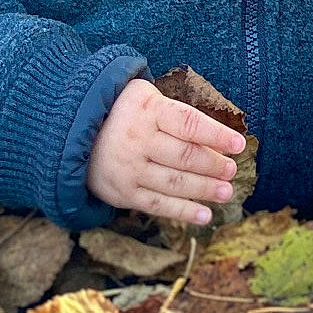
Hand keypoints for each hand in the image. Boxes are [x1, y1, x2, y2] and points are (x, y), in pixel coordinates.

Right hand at [86, 76, 246, 224]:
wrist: (73, 132)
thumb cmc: (124, 112)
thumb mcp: (145, 97)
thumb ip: (176, 113)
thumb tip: (218, 135)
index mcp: (148, 111)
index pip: (189, 124)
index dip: (217, 135)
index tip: (239, 144)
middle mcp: (138, 140)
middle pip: (184, 156)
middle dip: (213, 165)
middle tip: (232, 170)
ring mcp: (129, 169)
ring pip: (175, 183)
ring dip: (205, 189)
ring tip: (227, 192)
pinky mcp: (123, 193)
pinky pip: (159, 205)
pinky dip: (184, 212)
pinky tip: (206, 215)